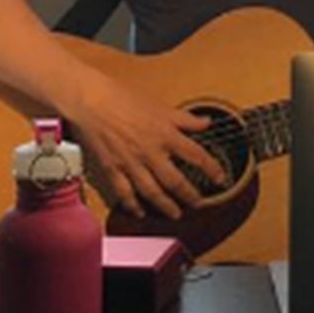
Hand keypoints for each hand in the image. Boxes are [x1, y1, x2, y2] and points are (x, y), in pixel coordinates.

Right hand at [69, 75, 228, 220]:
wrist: (92, 100)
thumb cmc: (123, 98)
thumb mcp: (160, 106)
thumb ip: (185, 119)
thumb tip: (206, 122)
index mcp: (165, 133)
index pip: (196, 155)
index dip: (212, 169)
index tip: (221, 179)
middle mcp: (150, 152)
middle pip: (175, 181)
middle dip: (190, 196)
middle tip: (198, 204)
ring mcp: (131, 163)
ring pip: (152, 192)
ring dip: (166, 206)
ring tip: (175, 214)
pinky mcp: (113, 169)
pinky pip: (125, 193)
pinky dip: (133, 205)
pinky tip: (140, 212)